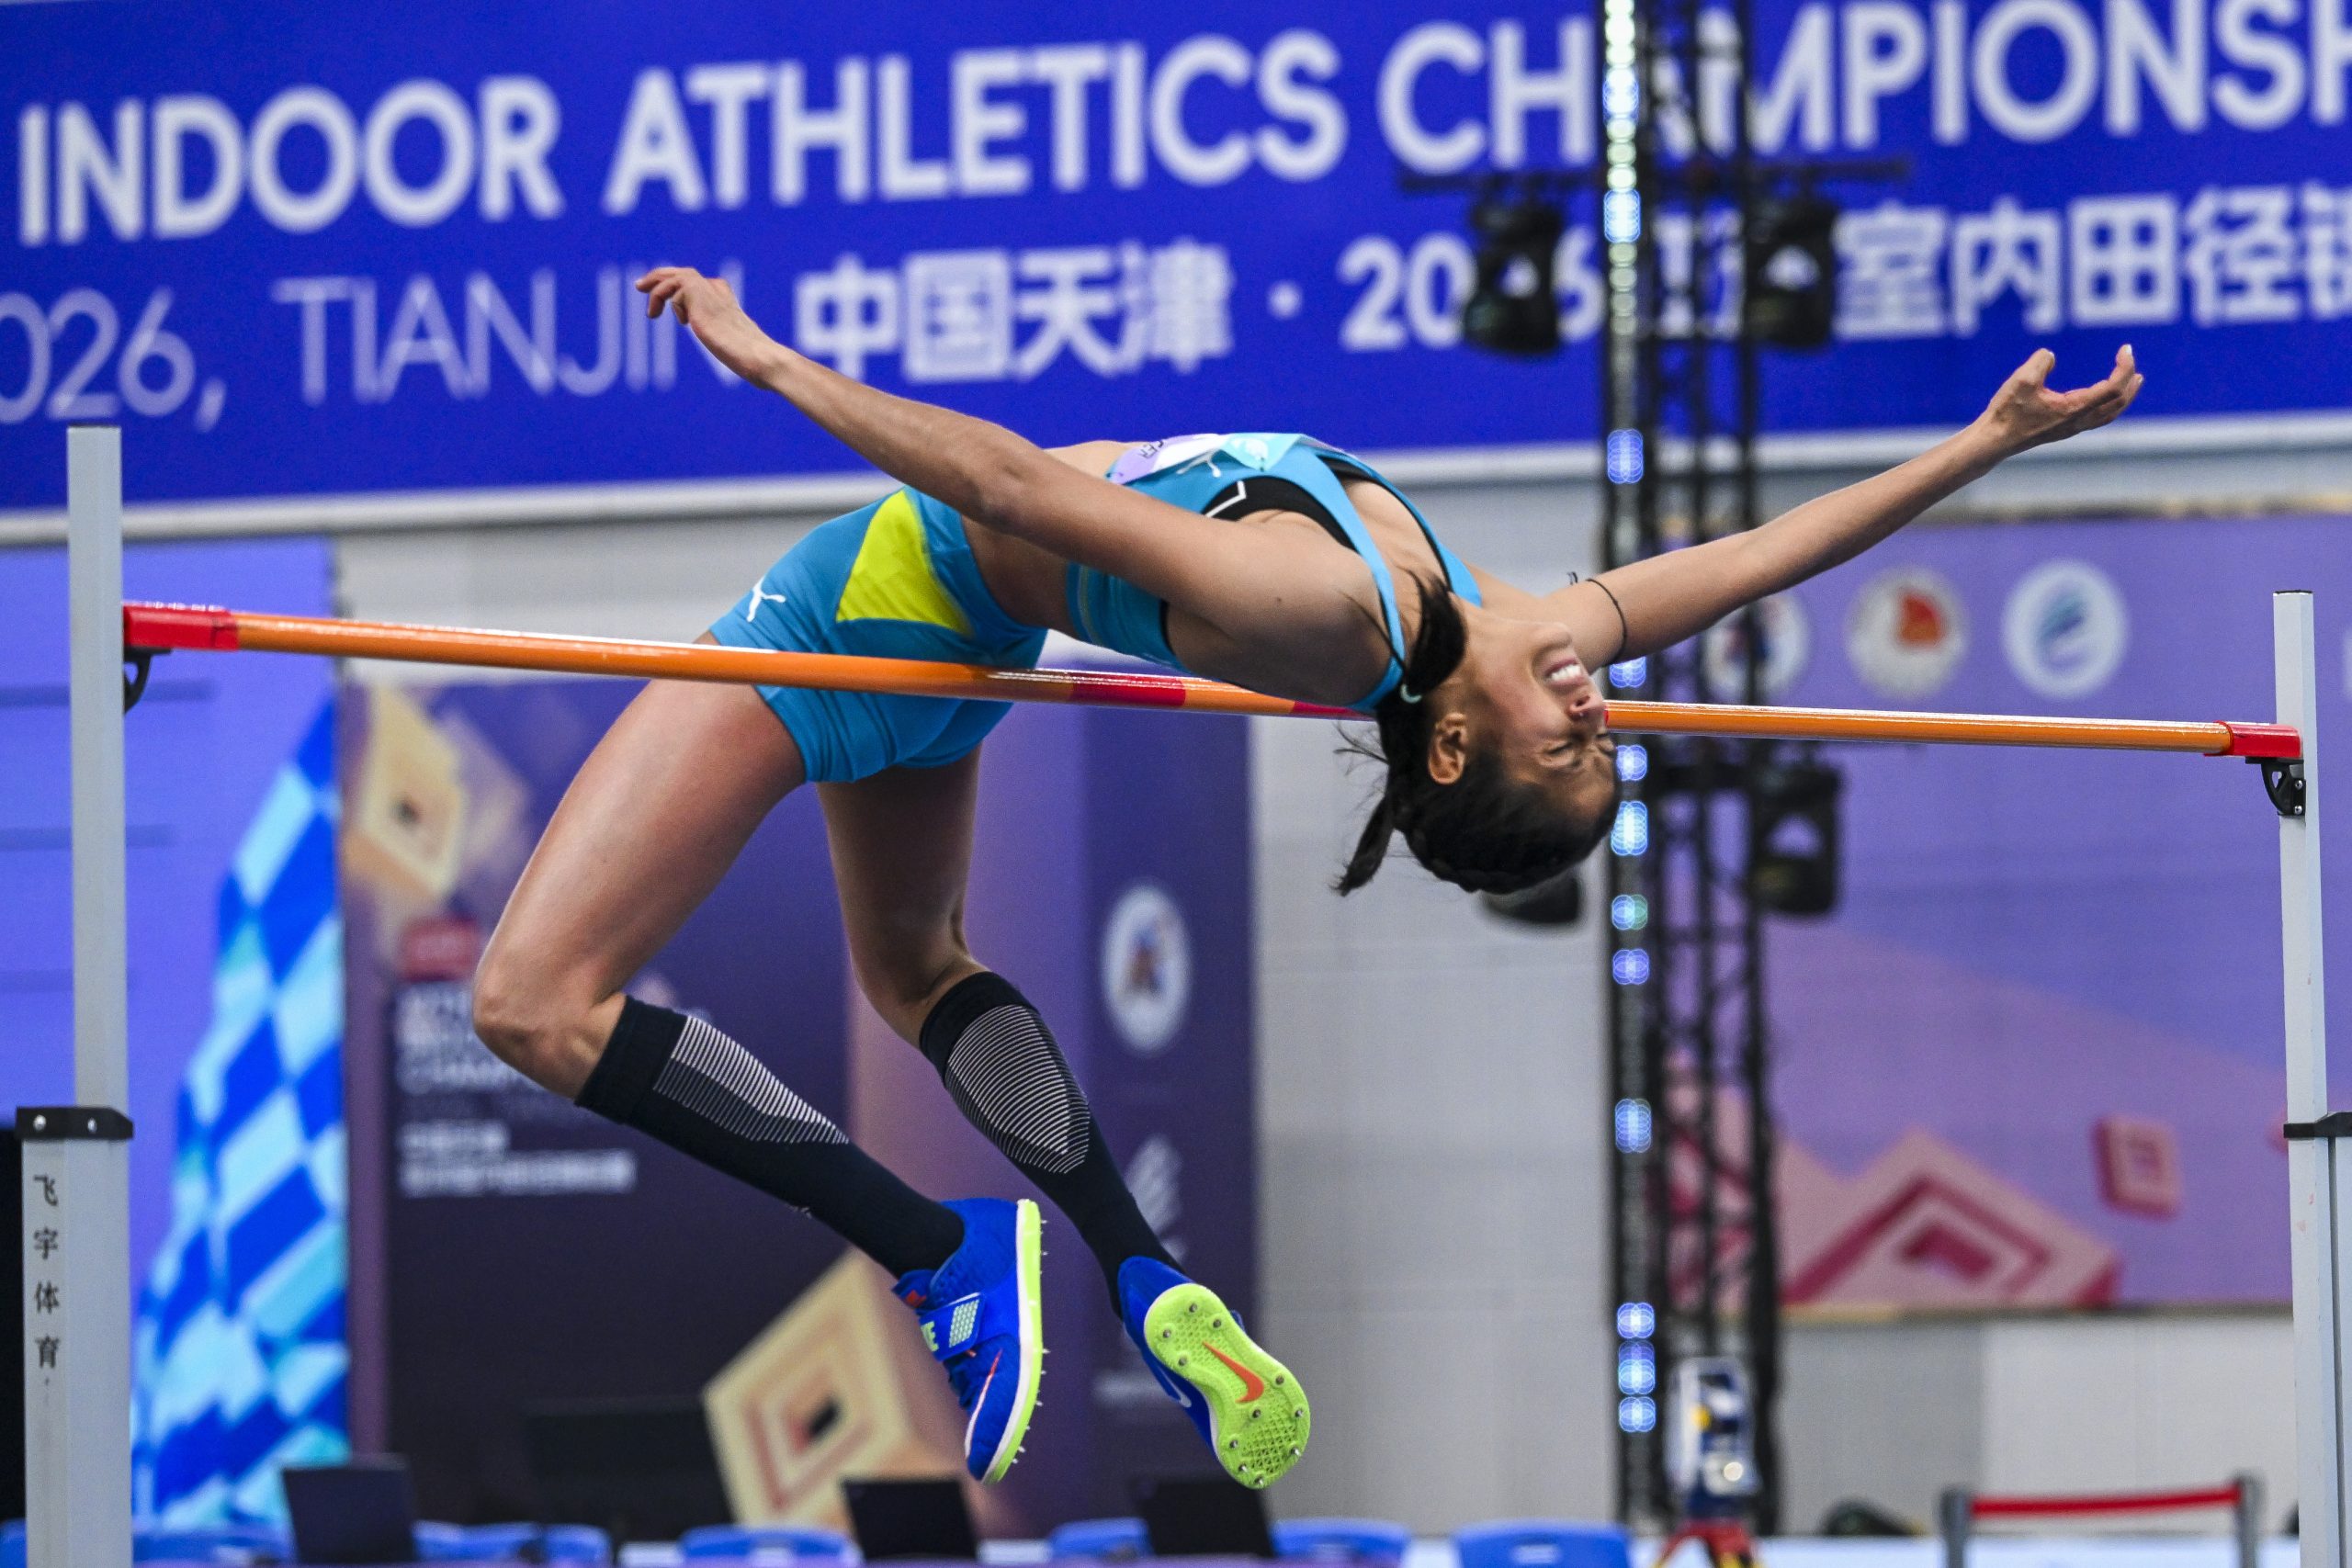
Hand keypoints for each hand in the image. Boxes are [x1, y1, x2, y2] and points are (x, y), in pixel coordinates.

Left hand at [634, 267, 783, 384]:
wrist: (759, 356)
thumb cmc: (753, 360)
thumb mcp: (738, 347)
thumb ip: (731, 341)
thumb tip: (740, 357)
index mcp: (726, 301)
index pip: (699, 283)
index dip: (679, 289)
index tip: (668, 302)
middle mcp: (717, 292)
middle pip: (683, 273)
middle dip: (659, 277)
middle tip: (640, 287)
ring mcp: (708, 293)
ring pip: (675, 276)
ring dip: (655, 288)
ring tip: (650, 312)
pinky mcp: (698, 298)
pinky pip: (671, 290)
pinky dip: (662, 300)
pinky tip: (669, 319)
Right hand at [1974, 345, 2143, 454]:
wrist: (1995, 440)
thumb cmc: (2007, 412)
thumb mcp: (2022, 380)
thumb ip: (2040, 362)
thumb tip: (2051, 356)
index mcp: (2074, 408)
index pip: (2113, 387)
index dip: (2124, 367)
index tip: (2125, 349)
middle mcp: (2078, 421)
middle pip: (2118, 402)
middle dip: (2130, 381)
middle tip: (2131, 360)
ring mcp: (2072, 427)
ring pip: (2110, 413)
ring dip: (2125, 396)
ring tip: (2135, 382)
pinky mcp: (2064, 429)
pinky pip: (2098, 418)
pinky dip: (2110, 405)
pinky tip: (2104, 397)